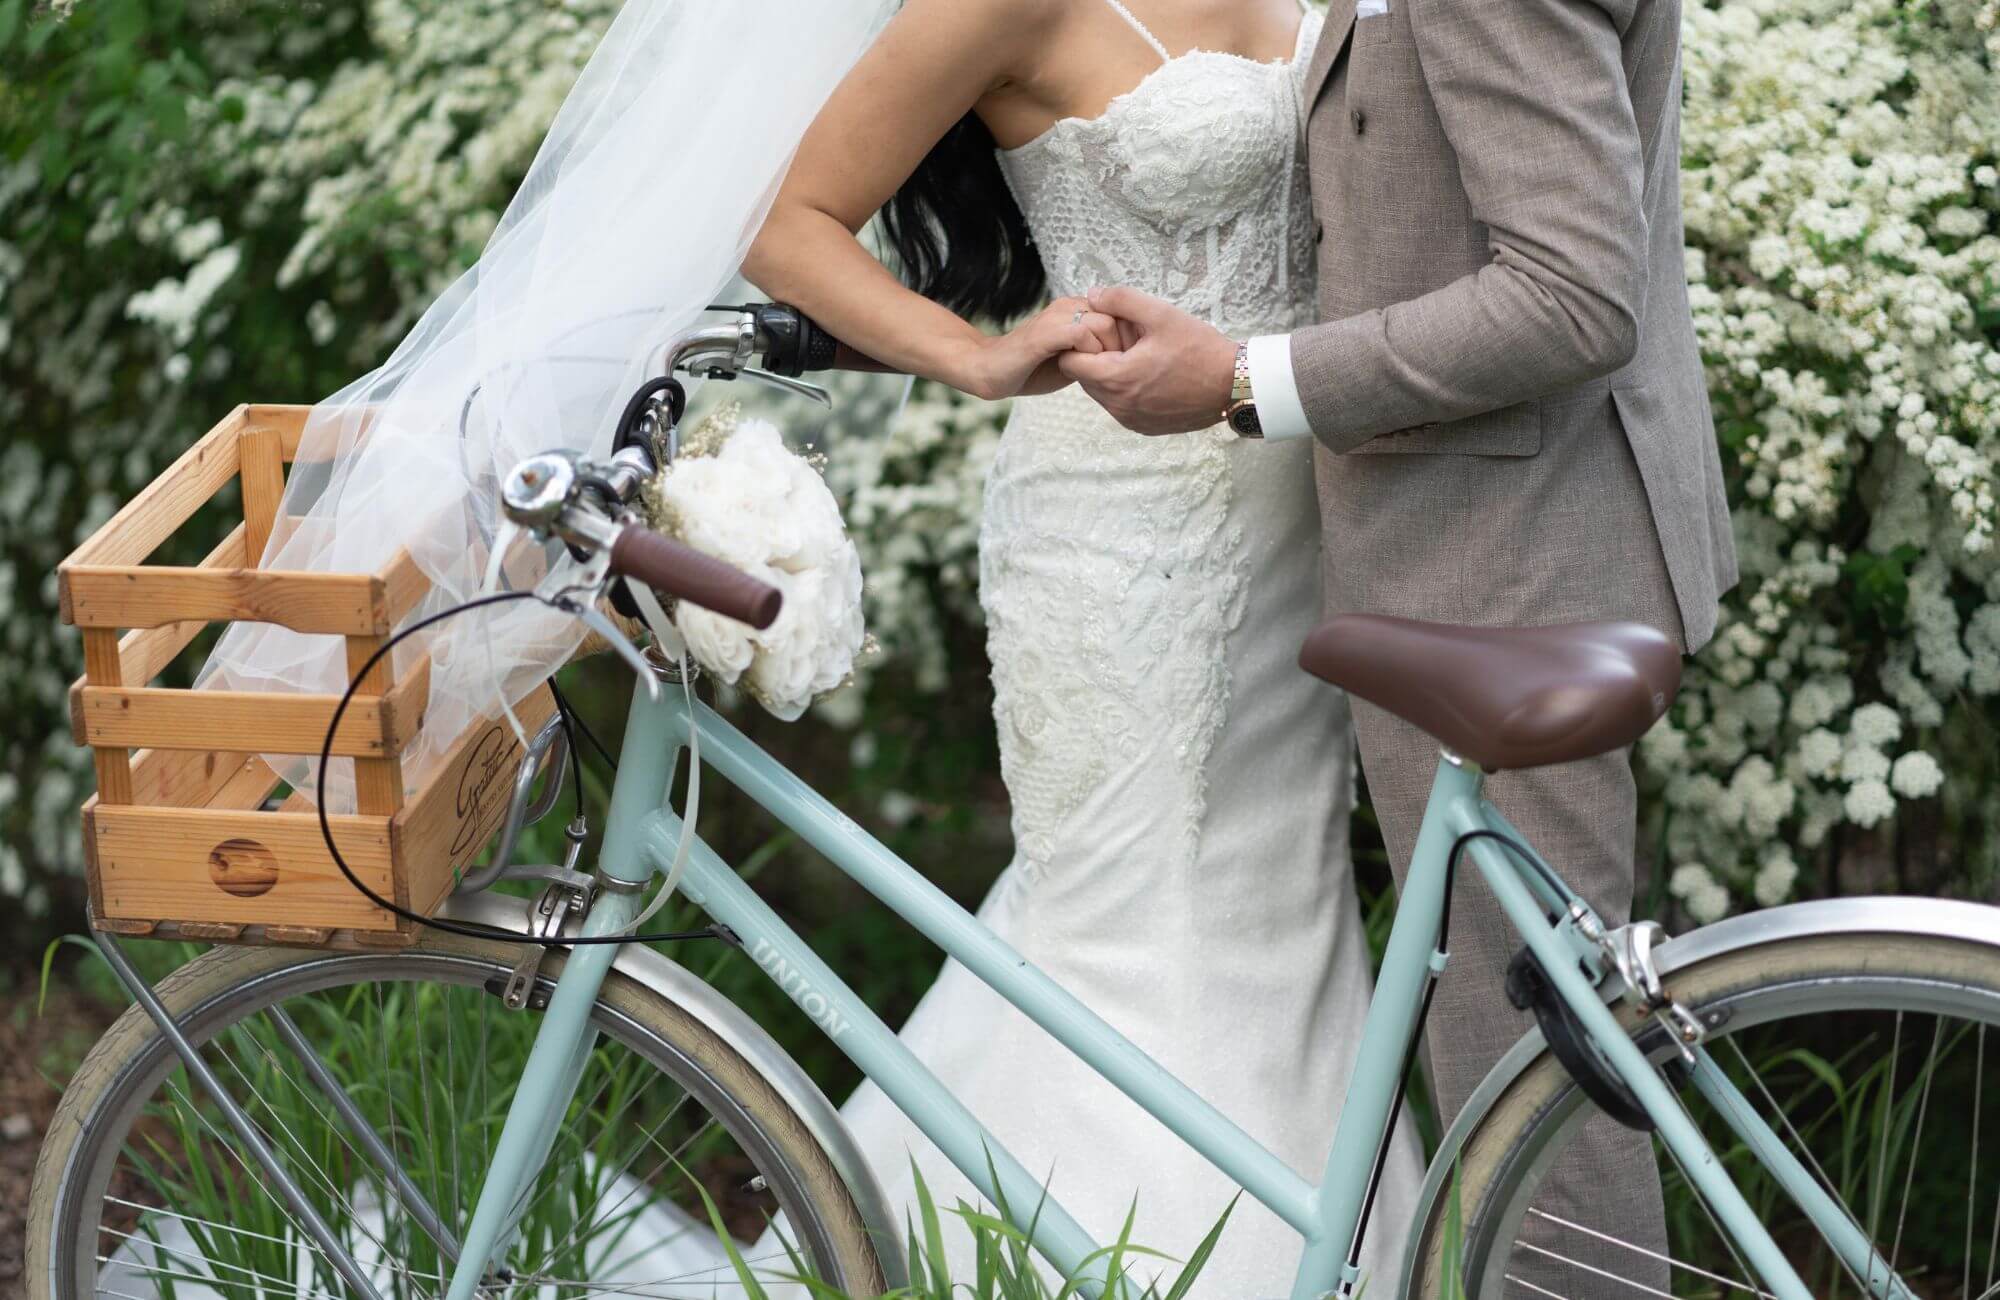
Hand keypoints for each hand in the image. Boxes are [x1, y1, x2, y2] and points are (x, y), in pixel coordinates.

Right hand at [954, 297, 1122, 400]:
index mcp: (1074, 309)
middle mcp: (1067, 307)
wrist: (990, 371)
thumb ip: (1094, 351)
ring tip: (1097, 371)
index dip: (1125, 339)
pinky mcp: (1044, 333)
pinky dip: (1089, 354)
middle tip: (1111, 370)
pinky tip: (1080, 370)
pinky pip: (1082, 334)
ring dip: (1107, 351)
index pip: (1118, 313)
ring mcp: (1055, 317)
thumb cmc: (1031, 368)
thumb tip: (1127, 359)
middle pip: (1117, 316)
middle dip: (1121, 346)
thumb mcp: (1072, 359)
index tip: (1120, 363)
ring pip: (1103, 322)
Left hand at [1057, 287, 1237, 434]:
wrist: (1234, 385)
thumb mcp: (1161, 314)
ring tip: (1140, 357)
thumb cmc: (1200, 349)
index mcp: (1117, 379)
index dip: (1080, 343)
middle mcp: (1119, 406)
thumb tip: (1093, 294)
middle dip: (1095, 357)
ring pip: (1101, 394)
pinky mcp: (1144, 427)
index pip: (1070, 363)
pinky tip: (1151, 375)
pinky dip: (1126, 391)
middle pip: (1084, 378)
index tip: (1102, 331)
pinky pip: (1120, 407)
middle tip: (1125, 341)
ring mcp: (1131, 420)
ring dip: (1111, 374)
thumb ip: (1121, 300)